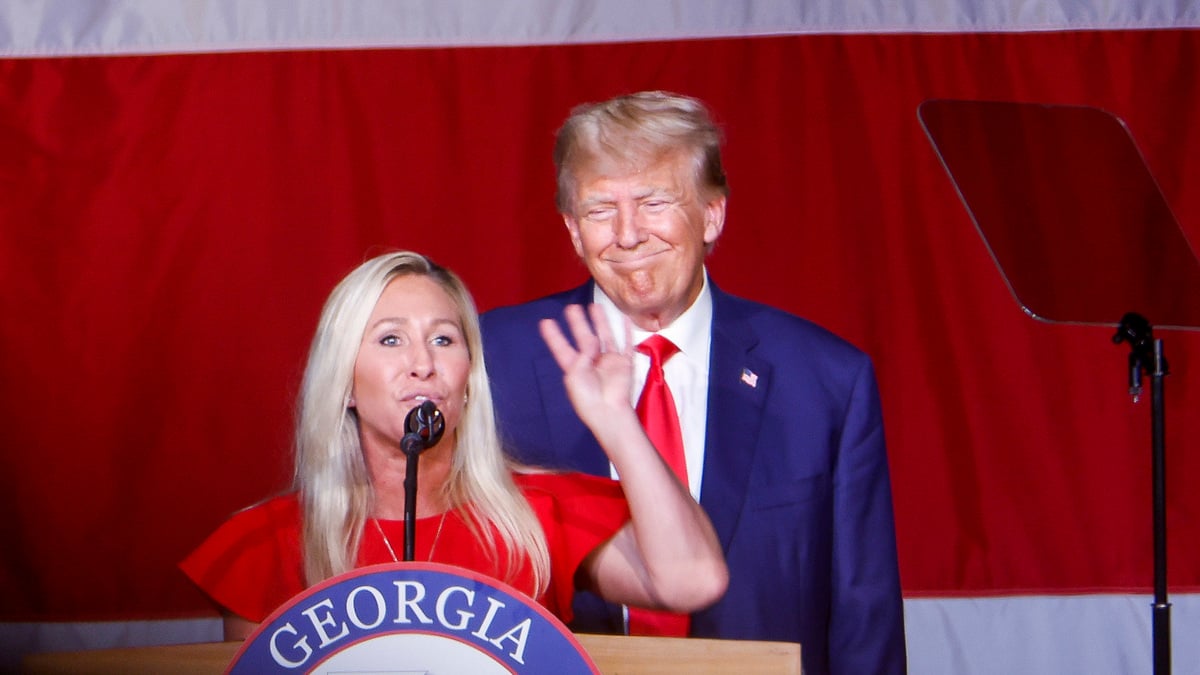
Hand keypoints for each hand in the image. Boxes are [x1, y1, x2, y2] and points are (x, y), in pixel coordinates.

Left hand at [538, 304, 634, 428]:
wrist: (609, 411)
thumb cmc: (588, 398)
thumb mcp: (575, 376)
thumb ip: (581, 356)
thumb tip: (591, 341)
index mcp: (575, 368)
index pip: (562, 348)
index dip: (554, 336)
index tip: (545, 321)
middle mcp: (591, 362)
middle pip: (583, 338)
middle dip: (577, 323)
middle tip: (571, 307)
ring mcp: (609, 361)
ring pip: (604, 336)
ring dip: (600, 322)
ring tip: (594, 305)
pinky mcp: (624, 363)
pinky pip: (626, 344)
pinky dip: (626, 331)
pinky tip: (624, 319)